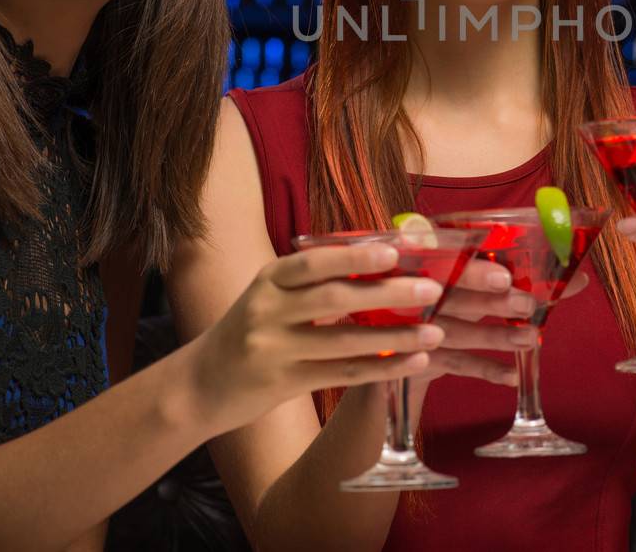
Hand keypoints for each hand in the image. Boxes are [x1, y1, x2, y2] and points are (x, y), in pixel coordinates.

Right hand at [191, 243, 445, 431]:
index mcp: (268, 279)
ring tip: (435, 331)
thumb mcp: (270, 297)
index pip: (315, 262)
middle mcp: (267, 310)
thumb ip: (313, 283)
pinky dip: (382, 368)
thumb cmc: (249, 332)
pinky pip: (342, 375)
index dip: (356, 257)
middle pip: (335, 299)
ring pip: (344, 342)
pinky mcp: (282, 384)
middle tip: (432, 289)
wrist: (199, 385)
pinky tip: (413, 363)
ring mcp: (273, 350)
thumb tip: (382, 264)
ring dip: (396, 337)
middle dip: (388, 293)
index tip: (396, 251)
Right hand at [411, 259, 533, 388]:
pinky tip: (513, 375)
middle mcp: (405, 297)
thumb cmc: (430, 294)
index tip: (504, 278)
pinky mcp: (414, 362)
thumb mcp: (443, 272)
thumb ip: (468, 264)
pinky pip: (454, 365)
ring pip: (455, 334)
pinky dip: (485, 369)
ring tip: (529, 337)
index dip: (473, 273)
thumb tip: (517, 259)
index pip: (442, 264)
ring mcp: (407, 332)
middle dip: (490, 303)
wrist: (388, 340)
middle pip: (450, 300)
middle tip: (526, 305)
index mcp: (412, 265)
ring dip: (494, 336)